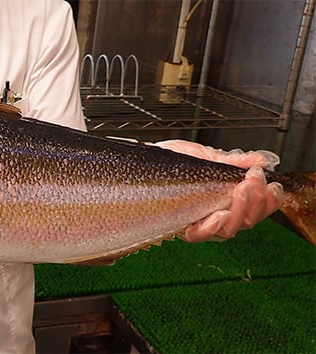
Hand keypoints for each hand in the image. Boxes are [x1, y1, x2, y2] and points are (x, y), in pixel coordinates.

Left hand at [154, 140, 284, 241]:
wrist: (142, 158)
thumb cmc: (171, 161)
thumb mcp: (206, 157)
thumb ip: (233, 162)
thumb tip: (261, 160)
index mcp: (224, 202)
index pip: (254, 210)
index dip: (269, 203)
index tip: (274, 185)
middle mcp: (213, 217)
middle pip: (245, 222)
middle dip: (256, 201)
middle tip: (253, 179)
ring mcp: (197, 223)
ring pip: (228, 230)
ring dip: (240, 209)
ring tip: (241, 188)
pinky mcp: (178, 225)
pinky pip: (199, 235)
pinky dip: (213, 226)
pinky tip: (220, 214)